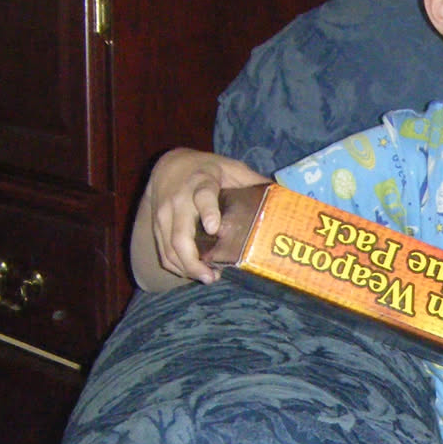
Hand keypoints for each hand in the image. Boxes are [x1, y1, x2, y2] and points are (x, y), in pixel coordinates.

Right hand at [132, 147, 267, 289]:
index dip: (208, 212)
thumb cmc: (208, 169)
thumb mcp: (232, 168)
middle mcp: (178, 200)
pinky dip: (176, 267)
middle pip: (180, 236)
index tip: (214, 228)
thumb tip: (286, 196)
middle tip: (211, 276)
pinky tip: (194, 273)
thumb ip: (253, 182)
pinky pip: (163, 252)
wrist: (169, 165)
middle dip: (193, 260)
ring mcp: (164, 215)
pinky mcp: (156, 227)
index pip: (203, 197)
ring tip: (207, 279)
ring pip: (169, 248)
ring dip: (186, 269)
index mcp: (201, 182)